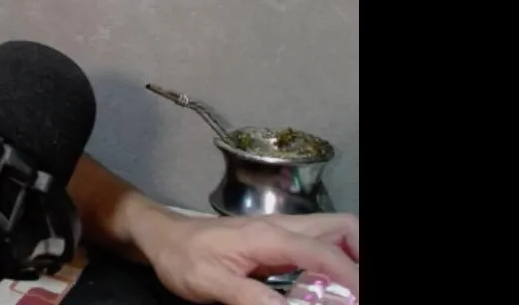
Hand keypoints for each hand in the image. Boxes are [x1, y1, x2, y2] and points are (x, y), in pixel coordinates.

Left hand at [136, 211, 358, 304]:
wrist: (162, 236)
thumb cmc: (182, 257)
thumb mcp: (209, 283)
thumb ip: (250, 298)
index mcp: (268, 236)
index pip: (322, 251)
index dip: (349, 276)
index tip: (360, 299)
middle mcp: (282, 227)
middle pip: (341, 227)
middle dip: (361, 255)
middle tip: (361, 289)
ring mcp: (282, 231)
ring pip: (333, 231)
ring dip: (351, 256)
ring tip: (352, 290)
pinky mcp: (279, 240)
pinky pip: (319, 243)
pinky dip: (336, 260)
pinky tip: (333, 287)